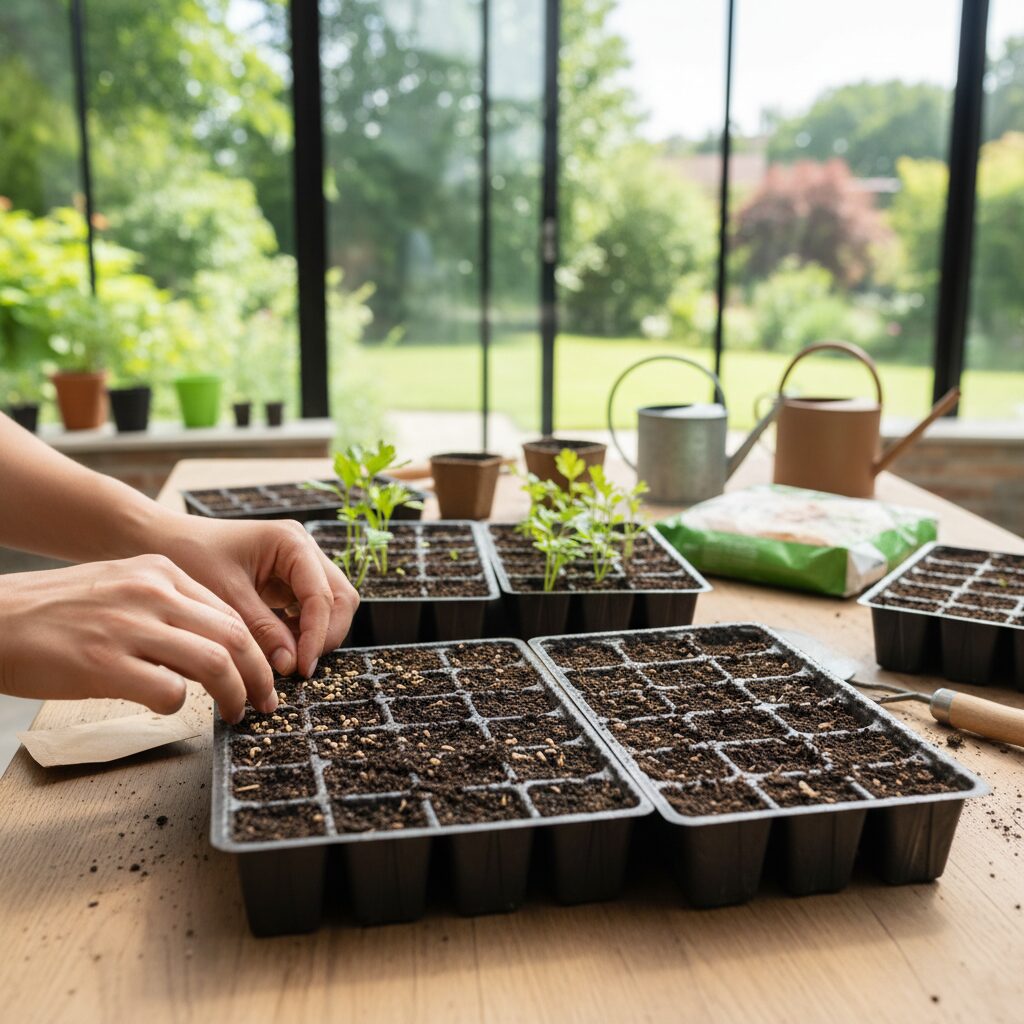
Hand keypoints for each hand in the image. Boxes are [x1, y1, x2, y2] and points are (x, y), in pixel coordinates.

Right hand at [0, 555, 277, 720]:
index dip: (254, 648)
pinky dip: (179, 705)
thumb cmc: (56, 611)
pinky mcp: (103, 663)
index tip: (261, 672)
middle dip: (259, 674)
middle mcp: (151, 592)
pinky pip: (169, 691)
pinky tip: (168, 707)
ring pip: (215, 662)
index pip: (229, 611)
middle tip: (264, 700)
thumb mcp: (121, 587)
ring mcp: (128, 626)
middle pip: (234, 636)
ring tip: (236, 712)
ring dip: (235, 694)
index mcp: (159, 571)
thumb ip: (168, 608)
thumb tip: (213, 647)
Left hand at [152, 516, 358, 679]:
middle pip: (340, 598)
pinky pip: (310, 610)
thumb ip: (262, 630)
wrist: (163, 541)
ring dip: (316, 635)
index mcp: (292, 542)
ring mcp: (300, 564)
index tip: (301, 668)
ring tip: (287, 660)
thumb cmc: (190, 556)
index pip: (323, 595)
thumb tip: (291, 665)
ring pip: (331, 606)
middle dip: (325, 635)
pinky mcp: (289, 580)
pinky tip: (279, 648)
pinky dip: (302, 632)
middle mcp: (304, 549)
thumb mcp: (225, 596)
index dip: (317, 635)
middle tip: (300, 667)